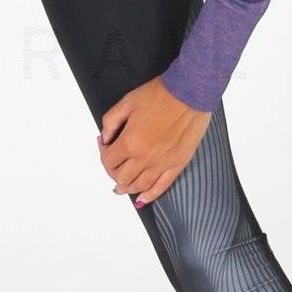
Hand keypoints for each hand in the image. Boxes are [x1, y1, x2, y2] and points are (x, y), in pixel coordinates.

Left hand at [96, 77, 211, 207]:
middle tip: (113, 164)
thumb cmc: (162, 95)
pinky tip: (142, 198)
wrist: (189, 93)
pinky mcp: (177, 164)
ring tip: (121, 186)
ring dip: (127, 188)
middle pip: (121, 177)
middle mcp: (145, 158)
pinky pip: (161, 187)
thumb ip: (111, 122)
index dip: (102, 153)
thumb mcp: (127, 102)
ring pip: (138, 186)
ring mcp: (162, 164)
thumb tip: (105, 137)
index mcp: (130, 142)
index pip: (108, 160)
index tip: (105, 146)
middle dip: (112, 171)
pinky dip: (149, 195)